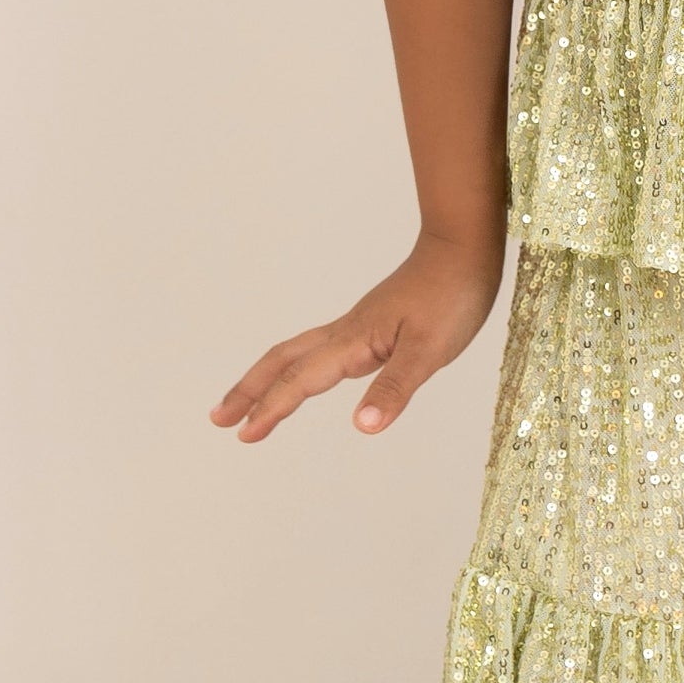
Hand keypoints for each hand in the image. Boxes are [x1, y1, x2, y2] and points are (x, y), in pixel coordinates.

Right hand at [208, 230, 505, 442]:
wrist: (465, 247)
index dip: (271, 408)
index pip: (301, 379)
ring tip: (249, 400)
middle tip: (218, 417)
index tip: (243, 435)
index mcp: (354, 341)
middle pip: (284, 360)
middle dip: (250, 389)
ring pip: (300, 352)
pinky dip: (301, 368)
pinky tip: (311, 378)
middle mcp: (348, 332)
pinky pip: (322, 350)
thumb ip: (395, 387)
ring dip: (270, 377)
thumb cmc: (452, 294)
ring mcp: (359, 326)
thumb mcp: (430, 349)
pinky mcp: (373, 324)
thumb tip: (362, 428)